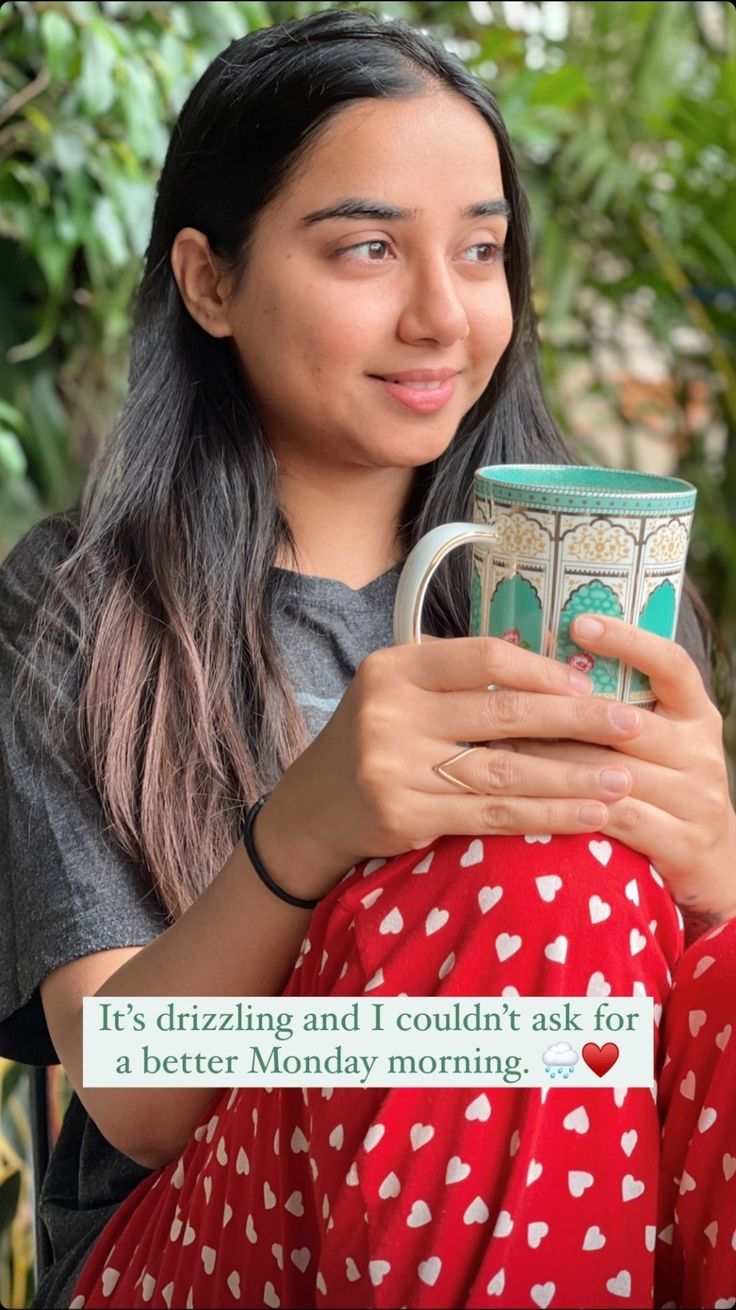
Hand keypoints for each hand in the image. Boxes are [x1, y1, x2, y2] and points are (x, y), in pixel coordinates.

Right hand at [254, 633, 668, 898]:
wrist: (310, 810)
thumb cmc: (374, 743)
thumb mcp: (400, 693)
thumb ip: (459, 680)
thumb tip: (554, 670)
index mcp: (394, 667)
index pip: (483, 657)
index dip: (543, 671)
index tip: (590, 685)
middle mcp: (389, 711)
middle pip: (503, 712)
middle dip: (576, 721)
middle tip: (630, 724)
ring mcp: (393, 765)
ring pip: (505, 770)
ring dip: (572, 776)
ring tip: (622, 777)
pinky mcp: (403, 814)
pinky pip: (491, 815)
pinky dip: (545, 816)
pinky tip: (586, 814)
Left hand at [502, 614, 735, 919]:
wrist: (716, 873)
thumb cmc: (665, 798)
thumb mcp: (656, 748)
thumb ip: (618, 713)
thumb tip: (544, 664)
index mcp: (697, 716)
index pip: (673, 665)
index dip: (630, 641)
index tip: (581, 623)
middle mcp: (703, 752)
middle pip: (627, 721)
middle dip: (559, 713)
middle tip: (501, 699)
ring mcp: (699, 799)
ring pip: (612, 770)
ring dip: (551, 761)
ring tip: (498, 749)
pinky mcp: (686, 843)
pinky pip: (618, 818)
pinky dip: (570, 807)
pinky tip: (530, 800)